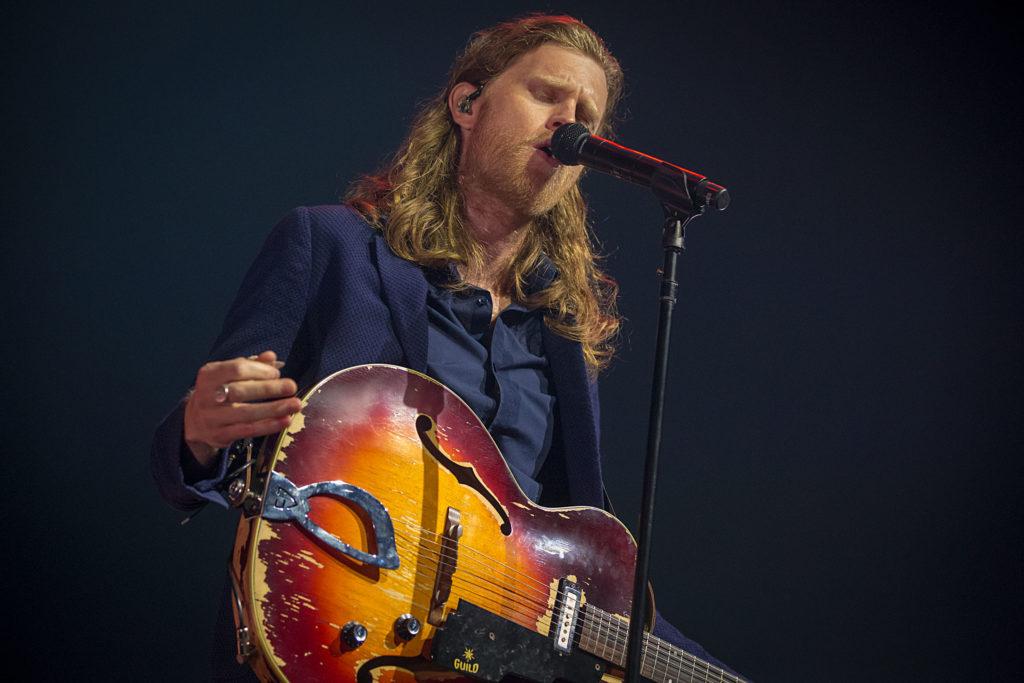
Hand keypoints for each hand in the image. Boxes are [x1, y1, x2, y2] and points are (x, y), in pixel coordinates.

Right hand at [183, 350, 300, 466]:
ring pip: (246, 413)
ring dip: (274, 409)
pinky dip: (268, 426)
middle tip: (292, 387)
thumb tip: (271, 356)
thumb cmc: (219, 391)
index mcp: (209, 375)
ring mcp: (212, 417)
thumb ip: (250, 364)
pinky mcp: (220, 435)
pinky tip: (285, 421)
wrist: (195, 420)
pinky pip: (247, 430)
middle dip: (269, 389)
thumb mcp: (229, 374)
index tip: (277, 374)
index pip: (236, 369)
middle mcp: (207, 395)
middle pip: (241, 391)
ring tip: (295, 405)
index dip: (259, 370)